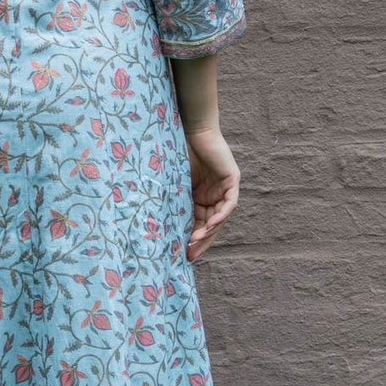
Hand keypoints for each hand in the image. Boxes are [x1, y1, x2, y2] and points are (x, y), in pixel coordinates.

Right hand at [183, 127, 239, 262]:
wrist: (190, 130)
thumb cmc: (177, 152)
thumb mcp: (173, 184)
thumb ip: (171, 201)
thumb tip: (153, 225)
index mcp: (199, 198)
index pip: (199, 224)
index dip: (192, 239)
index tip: (182, 254)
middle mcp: (213, 196)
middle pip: (211, 225)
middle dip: (201, 241)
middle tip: (190, 256)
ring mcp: (224, 189)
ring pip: (220, 217)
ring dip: (209, 231)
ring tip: (195, 242)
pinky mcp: (232, 180)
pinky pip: (229, 203)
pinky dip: (221, 215)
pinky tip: (210, 225)